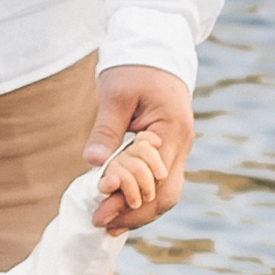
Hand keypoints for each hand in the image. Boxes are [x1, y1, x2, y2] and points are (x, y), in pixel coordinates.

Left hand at [86, 63, 193, 231]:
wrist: (155, 49)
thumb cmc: (134, 68)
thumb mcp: (115, 96)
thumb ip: (105, 131)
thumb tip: (92, 165)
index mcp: (171, 132)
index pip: (153, 181)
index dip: (127, 201)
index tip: (99, 212)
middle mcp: (181, 145)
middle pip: (166, 195)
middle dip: (135, 214)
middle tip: (102, 225)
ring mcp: (178, 148)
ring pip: (166, 192)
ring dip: (139, 210)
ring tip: (110, 224)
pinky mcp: (169, 149)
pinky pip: (160, 182)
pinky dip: (142, 197)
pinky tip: (120, 206)